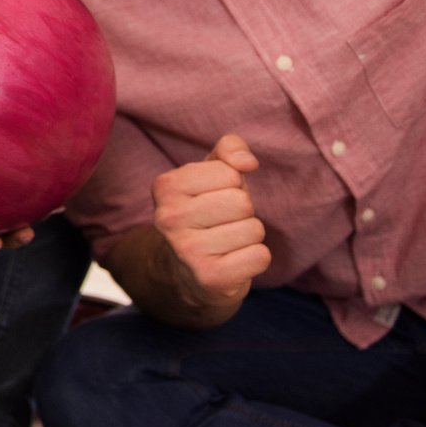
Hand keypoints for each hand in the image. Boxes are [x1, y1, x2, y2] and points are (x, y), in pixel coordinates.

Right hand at [149, 133, 268, 309]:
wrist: (186, 272)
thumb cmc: (205, 213)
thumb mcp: (210, 173)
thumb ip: (229, 149)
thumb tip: (247, 162)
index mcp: (166, 186)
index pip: (230, 173)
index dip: (232, 185)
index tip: (214, 198)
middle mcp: (168, 218)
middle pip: (242, 201)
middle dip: (242, 212)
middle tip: (222, 223)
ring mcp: (186, 250)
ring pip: (253, 229)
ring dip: (248, 236)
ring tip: (226, 242)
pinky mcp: (209, 277)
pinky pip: (260, 256)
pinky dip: (255, 258)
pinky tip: (232, 261)